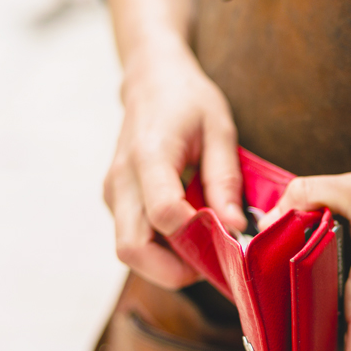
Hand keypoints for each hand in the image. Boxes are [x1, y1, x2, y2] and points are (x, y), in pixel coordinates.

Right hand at [104, 38, 246, 286]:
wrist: (151, 79)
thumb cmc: (188, 99)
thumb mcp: (219, 130)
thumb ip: (225, 180)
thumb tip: (236, 228)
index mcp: (150, 156)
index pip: (164, 214)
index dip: (198, 236)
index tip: (231, 237)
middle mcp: (122, 180)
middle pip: (133, 249)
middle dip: (175, 270)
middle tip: (215, 263)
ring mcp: (113, 193)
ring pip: (129, 251)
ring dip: (167, 264)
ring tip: (206, 249)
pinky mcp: (115, 202)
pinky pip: (133, 239)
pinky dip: (161, 250)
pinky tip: (191, 236)